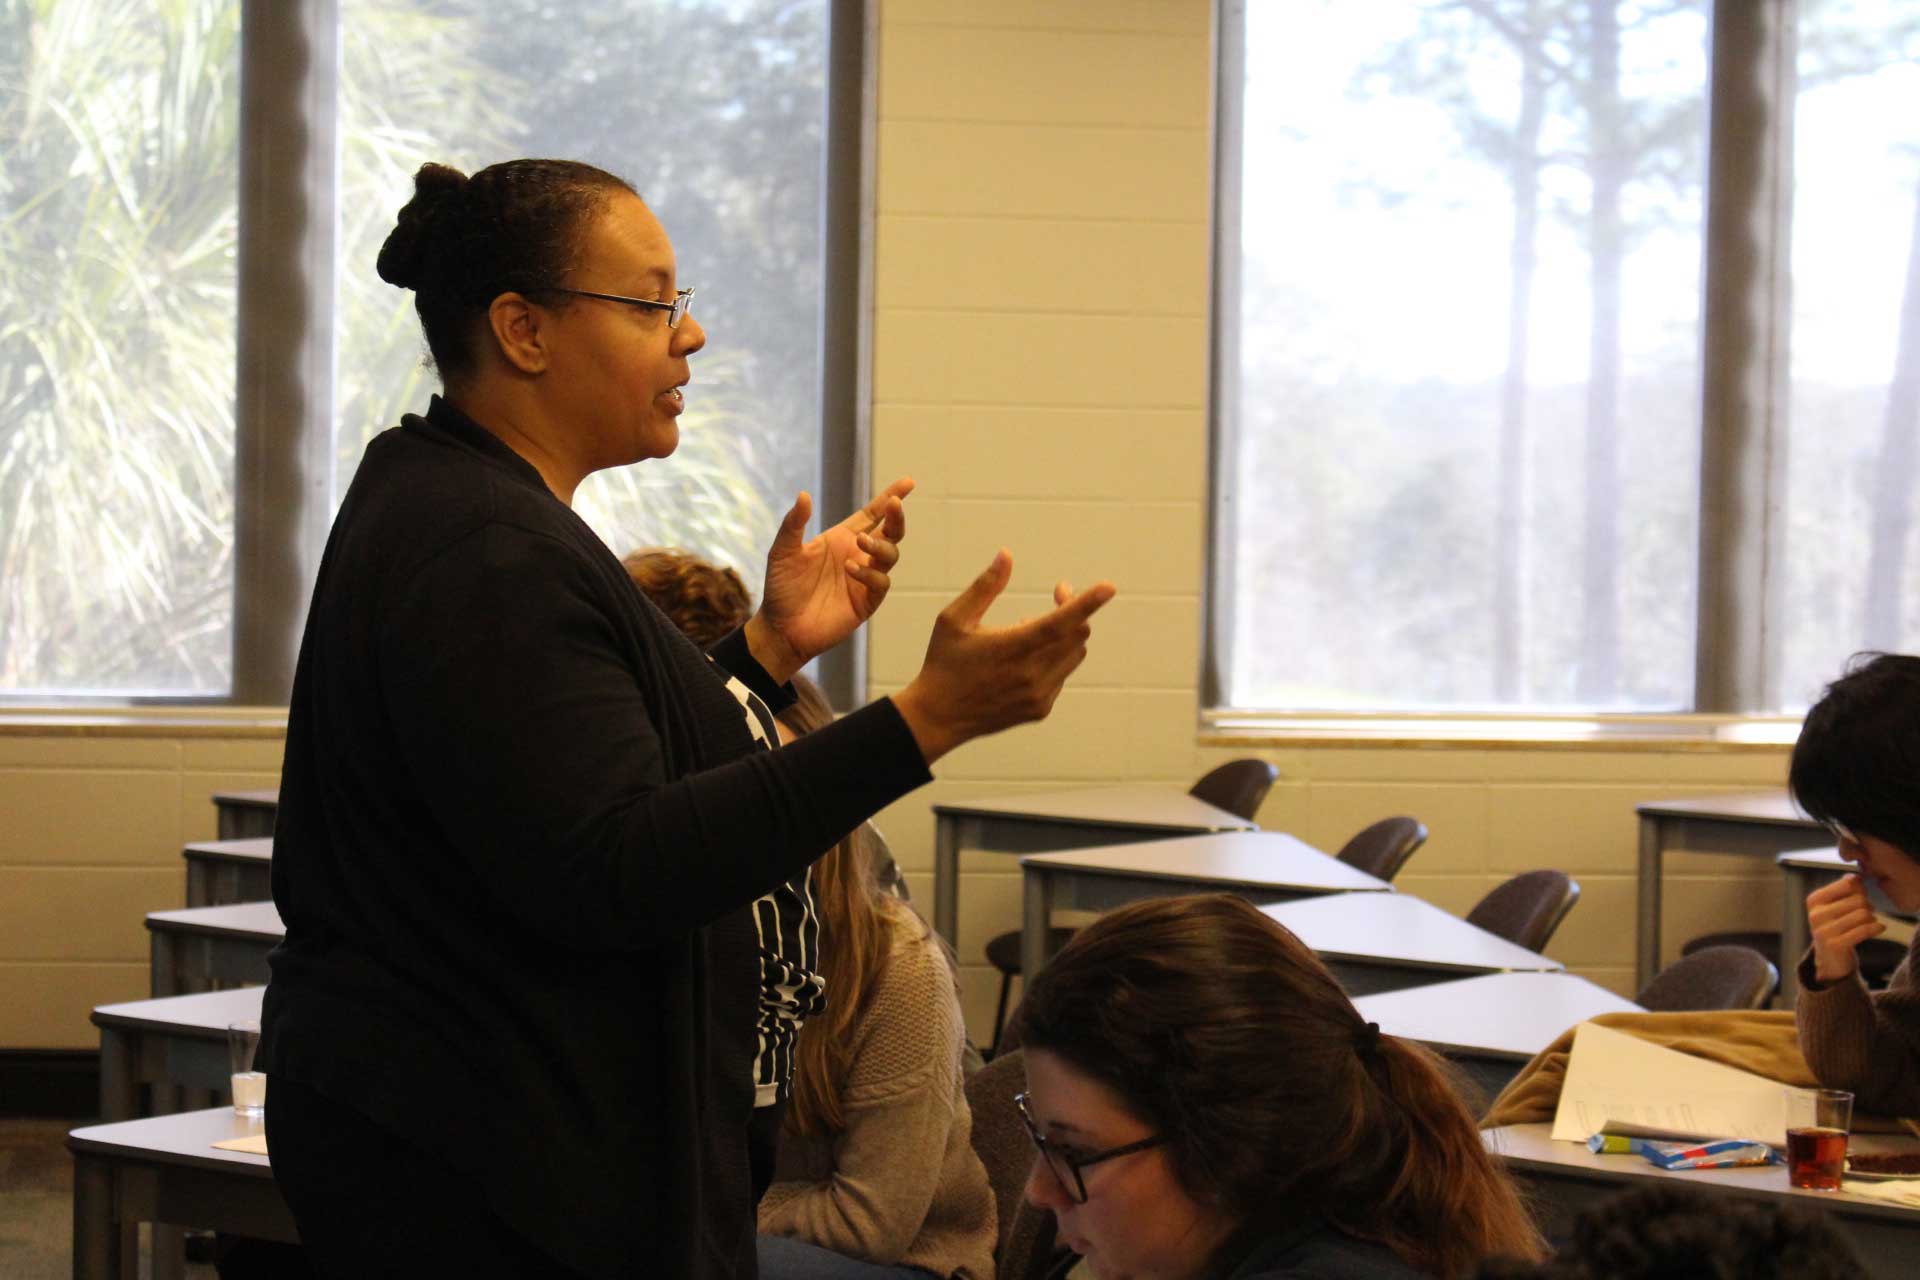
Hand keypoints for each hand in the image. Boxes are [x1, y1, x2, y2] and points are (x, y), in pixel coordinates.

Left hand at [749, 477, 912, 679]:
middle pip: (890, 532)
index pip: (872, 515)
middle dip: (896, 517)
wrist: (780, 627)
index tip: (908, 483)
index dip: (890, 498)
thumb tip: (804, 495)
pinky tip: (851, 569)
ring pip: (890, 555)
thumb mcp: (782, 551)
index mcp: (841, 539)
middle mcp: (858, 556)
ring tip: (860, 543)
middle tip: (894, 506)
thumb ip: (793, 524)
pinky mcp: (866, 601)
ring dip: (879, 545)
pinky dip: (870, 574)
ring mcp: (864, 579)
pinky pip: (880, 582)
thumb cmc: (780, 588)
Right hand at [891, 550, 1116, 764]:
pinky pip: (1062, 675)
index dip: (1086, 603)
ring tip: (1029, 629)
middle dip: (1074, 609)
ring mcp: (1039, 695)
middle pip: (1077, 635)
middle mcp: (1031, 674)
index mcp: (1012, 648)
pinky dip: (1054, 658)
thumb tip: (1007, 555)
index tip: (1109, 587)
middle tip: (1060, 592)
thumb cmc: (944, 662)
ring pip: (1074, 654)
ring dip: (1065, 634)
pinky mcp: (1040, 709)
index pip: (1060, 622)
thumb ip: (985, 586)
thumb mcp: (955, 619)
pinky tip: (1025, 657)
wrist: (939, 717)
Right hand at [1807, 873, 1885, 983]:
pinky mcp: (1835, 944)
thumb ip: (1844, 888)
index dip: (1860, 888)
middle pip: (1858, 900)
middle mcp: (1815, 914)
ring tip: (1870, 921)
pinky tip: (1879, 928)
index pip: (1847, 884)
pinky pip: (1865, 930)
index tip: (1861, 895)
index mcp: (1814, 900)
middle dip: (1868, 905)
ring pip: (1863, 914)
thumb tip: (1855, 877)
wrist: (1829, 958)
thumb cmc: (1836, 926)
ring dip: (1872, 918)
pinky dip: (1877, 928)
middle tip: (1868, 911)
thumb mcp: (1834, 905)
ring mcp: (1824, 930)